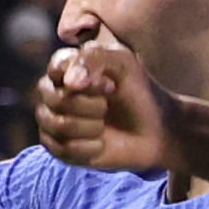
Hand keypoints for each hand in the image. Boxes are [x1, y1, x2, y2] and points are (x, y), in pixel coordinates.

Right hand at [33, 26, 169, 175]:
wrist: (154, 131)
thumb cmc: (138, 93)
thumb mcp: (123, 63)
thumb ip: (94, 58)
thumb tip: (69, 82)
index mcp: (65, 67)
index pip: (56, 69)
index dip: (86, 81)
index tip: (111, 84)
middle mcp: (53, 93)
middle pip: (56, 99)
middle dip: (91, 106)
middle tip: (108, 106)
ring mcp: (53, 122)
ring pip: (58, 125)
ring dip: (91, 127)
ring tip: (104, 125)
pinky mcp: (59, 149)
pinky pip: (64, 150)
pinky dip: (90, 148)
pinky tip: (101, 144)